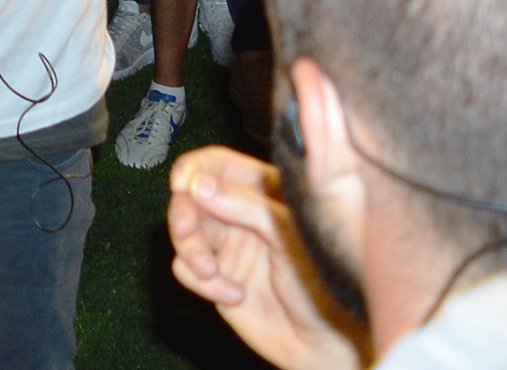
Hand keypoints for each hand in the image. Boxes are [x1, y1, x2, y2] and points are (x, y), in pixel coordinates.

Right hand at [167, 147, 364, 369]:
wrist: (324, 342)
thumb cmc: (324, 282)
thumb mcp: (289, 234)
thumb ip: (245, 205)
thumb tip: (196, 186)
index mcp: (263, 191)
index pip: (218, 164)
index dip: (195, 169)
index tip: (182, 184)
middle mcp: (240, 214)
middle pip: (191, 197)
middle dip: (183, 214)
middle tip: (185, 231)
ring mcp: (227, 247)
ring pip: (184, 233)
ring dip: (190, 251)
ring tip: (210, 272)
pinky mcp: (216, 279)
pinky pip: (186, 270)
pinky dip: (203, 283)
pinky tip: (236, 296)